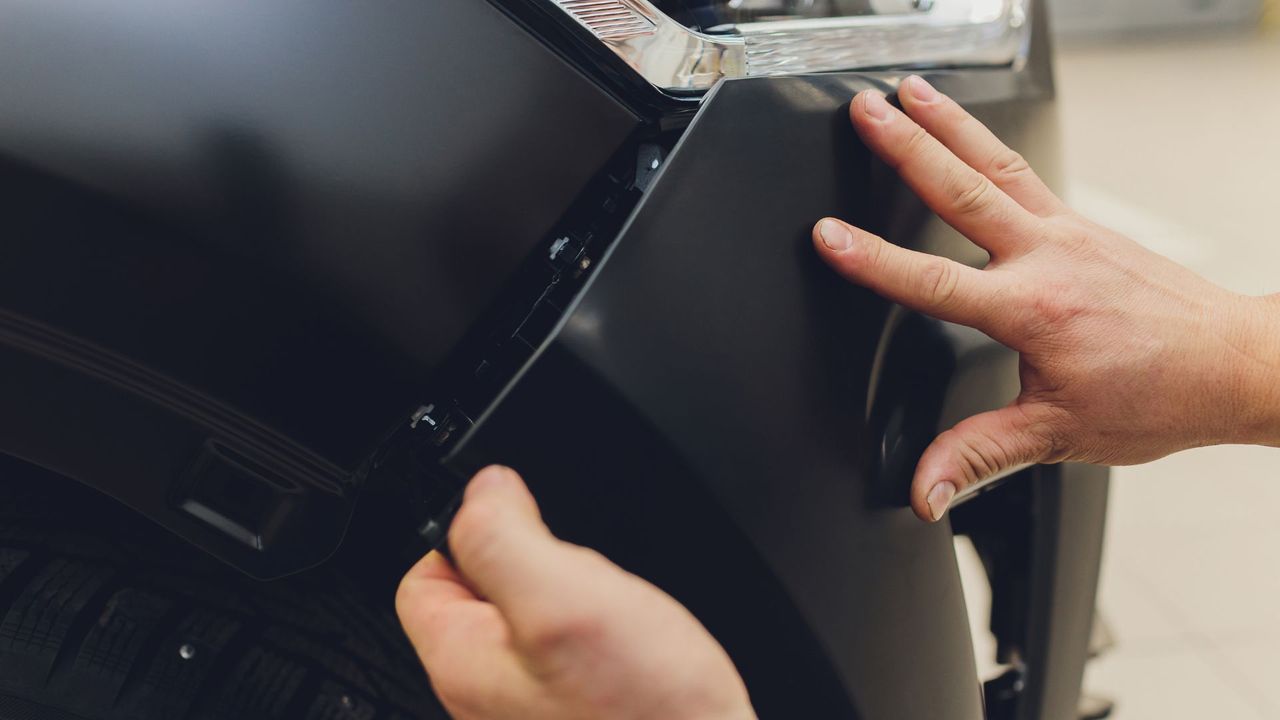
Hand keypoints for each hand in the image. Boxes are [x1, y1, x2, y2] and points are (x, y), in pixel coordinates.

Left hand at [396, 465, 755, 719]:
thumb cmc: (646, 713)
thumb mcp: (565, 596)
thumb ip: (505, 535)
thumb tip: (482, 487)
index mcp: (462, 659)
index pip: (424, 572)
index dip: (470, 531)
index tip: (520, 524)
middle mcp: (486, 692)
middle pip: (482, 593)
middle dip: (536, 563)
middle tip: (581, 579)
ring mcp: (531, 706)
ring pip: (533, 619)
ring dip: (575, 598)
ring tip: (611, 613)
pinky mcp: (575, 710)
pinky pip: (570, 653)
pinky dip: (600, 633)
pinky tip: (629, 642)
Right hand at [813, 75, 1279, 522]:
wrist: (1234, 362)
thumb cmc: (1159, 396)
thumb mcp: (1059, 436)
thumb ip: (980, 457)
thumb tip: (926, 492)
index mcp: (1034, 310)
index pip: (933, 281)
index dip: (873, 260)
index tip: (828, 234)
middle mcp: (1050, 257)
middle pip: (962, 190)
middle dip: (905, 146)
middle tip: (864, 111)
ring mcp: (1069, 231)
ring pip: (995, 164)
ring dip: (947, 123)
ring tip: (908, 90)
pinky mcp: (1083, 225)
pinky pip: (1024, 171)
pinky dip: (987, 143)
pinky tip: (966, 131)